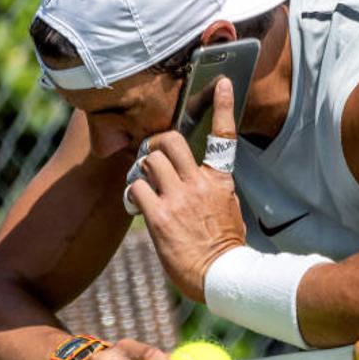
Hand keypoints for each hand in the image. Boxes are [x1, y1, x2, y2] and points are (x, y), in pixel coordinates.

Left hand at [129, 78, 246, 301]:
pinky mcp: (160, 217)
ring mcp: (179, 198)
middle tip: (149, 157)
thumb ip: (212, 188)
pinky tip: (135, 206)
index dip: (222, 106)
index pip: (223, 136)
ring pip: (148, 160)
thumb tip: (199, 178)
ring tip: (143, 186)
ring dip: (140, 170)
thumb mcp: (228, 209)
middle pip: (168, 140)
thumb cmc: (224, 246)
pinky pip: (135, 189)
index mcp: (219, 180)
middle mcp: (199, 183)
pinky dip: (131, 194)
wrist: (223, 276)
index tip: (221, 83)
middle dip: (153, 143)